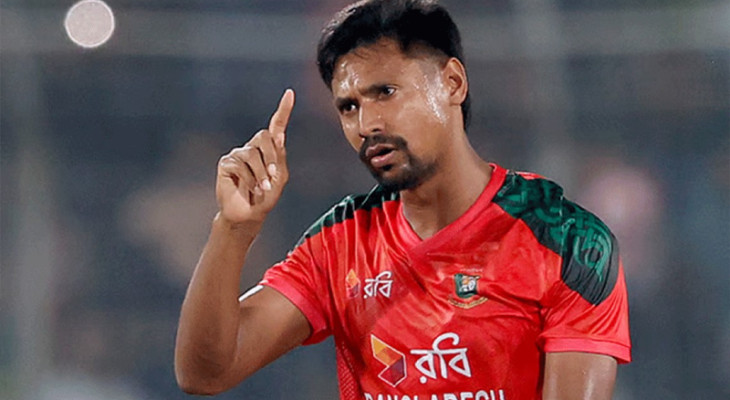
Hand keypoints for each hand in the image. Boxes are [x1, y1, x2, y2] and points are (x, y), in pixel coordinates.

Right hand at [215, 89, 294, 225]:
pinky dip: (249, 179)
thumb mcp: (279, 177)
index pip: (276, 125)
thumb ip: (279, 156)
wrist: (249, 214)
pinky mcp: (226, 162)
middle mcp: (253, 147)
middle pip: (264, 137)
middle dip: (271, 157)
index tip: (290, 93)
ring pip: (252, 154)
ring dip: (261, 174)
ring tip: (262, 189)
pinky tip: (251, 189)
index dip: (283, 110)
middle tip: (274, 176)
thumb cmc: (266, 196)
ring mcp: (239, 154)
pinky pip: (240, 165)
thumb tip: (278, 135)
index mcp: (269, 149)